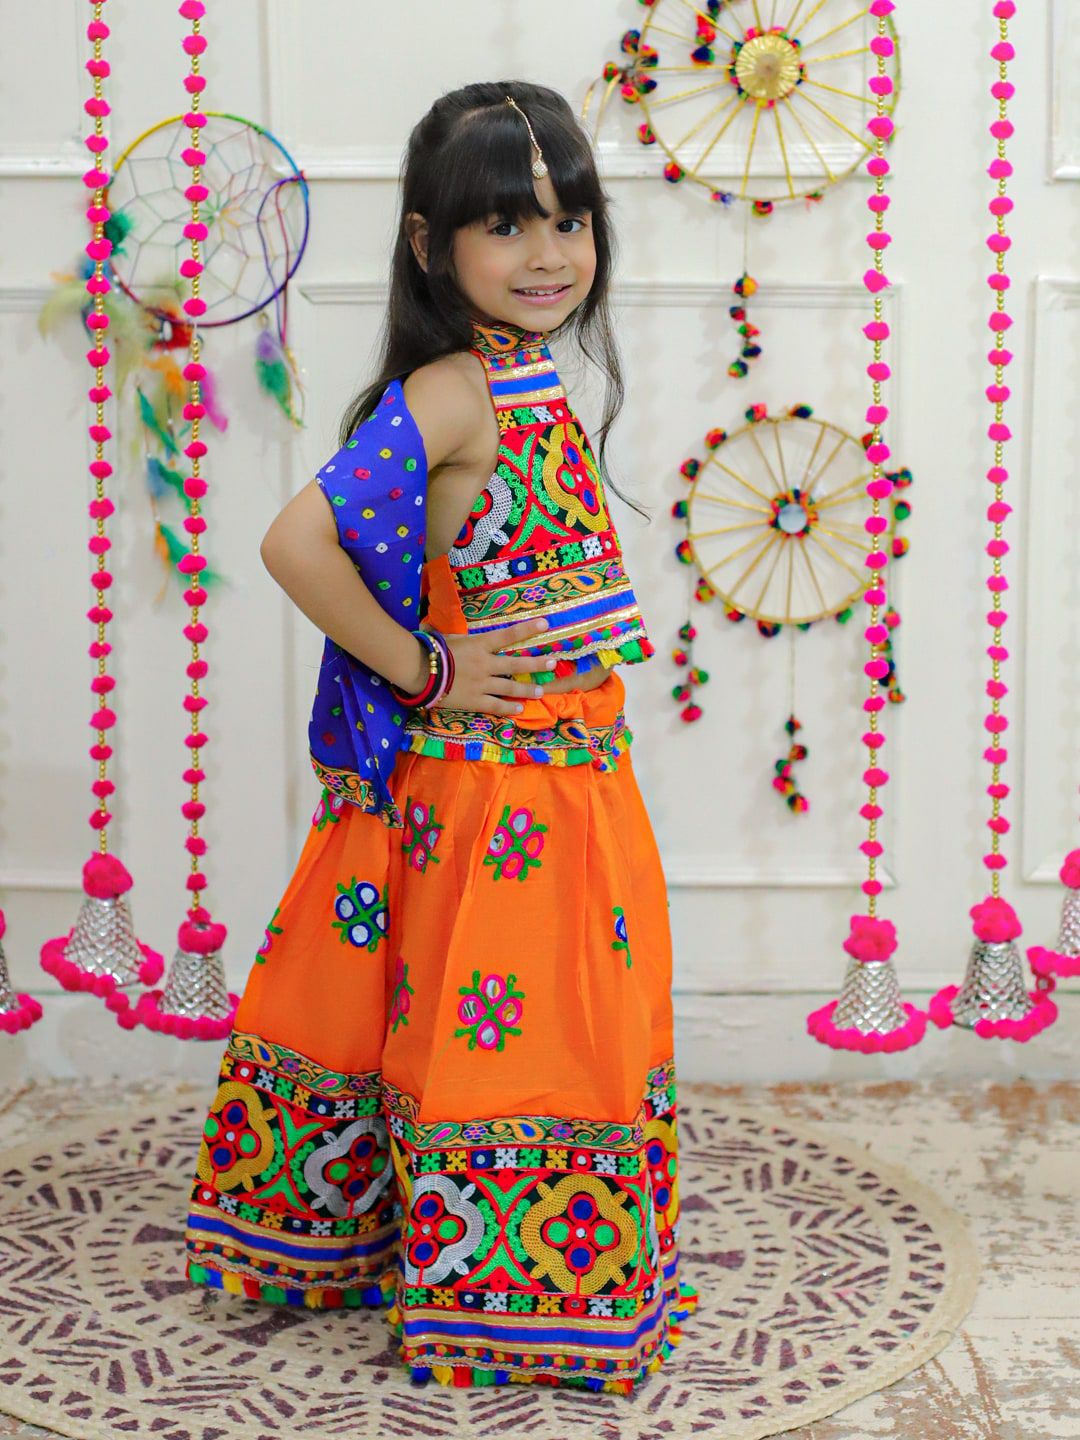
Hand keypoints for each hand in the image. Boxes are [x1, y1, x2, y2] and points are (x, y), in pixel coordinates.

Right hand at [421, 617, 554, 714]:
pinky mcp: (475, 700)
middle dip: (536, 663)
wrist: (419, 672)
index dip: (528, 629)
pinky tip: (519, 708)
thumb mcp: (449, 638)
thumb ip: (460, 637)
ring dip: (527, 689)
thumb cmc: (431, 651)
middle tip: (553, 663)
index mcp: (479, 645)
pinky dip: (509, 708)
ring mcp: (482, 684)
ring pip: (510, 687)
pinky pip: (495, 706)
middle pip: (516, 663)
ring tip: (541, 690)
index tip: (545, 623)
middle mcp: (485, 664)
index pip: (508, 635)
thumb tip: (452, 630)